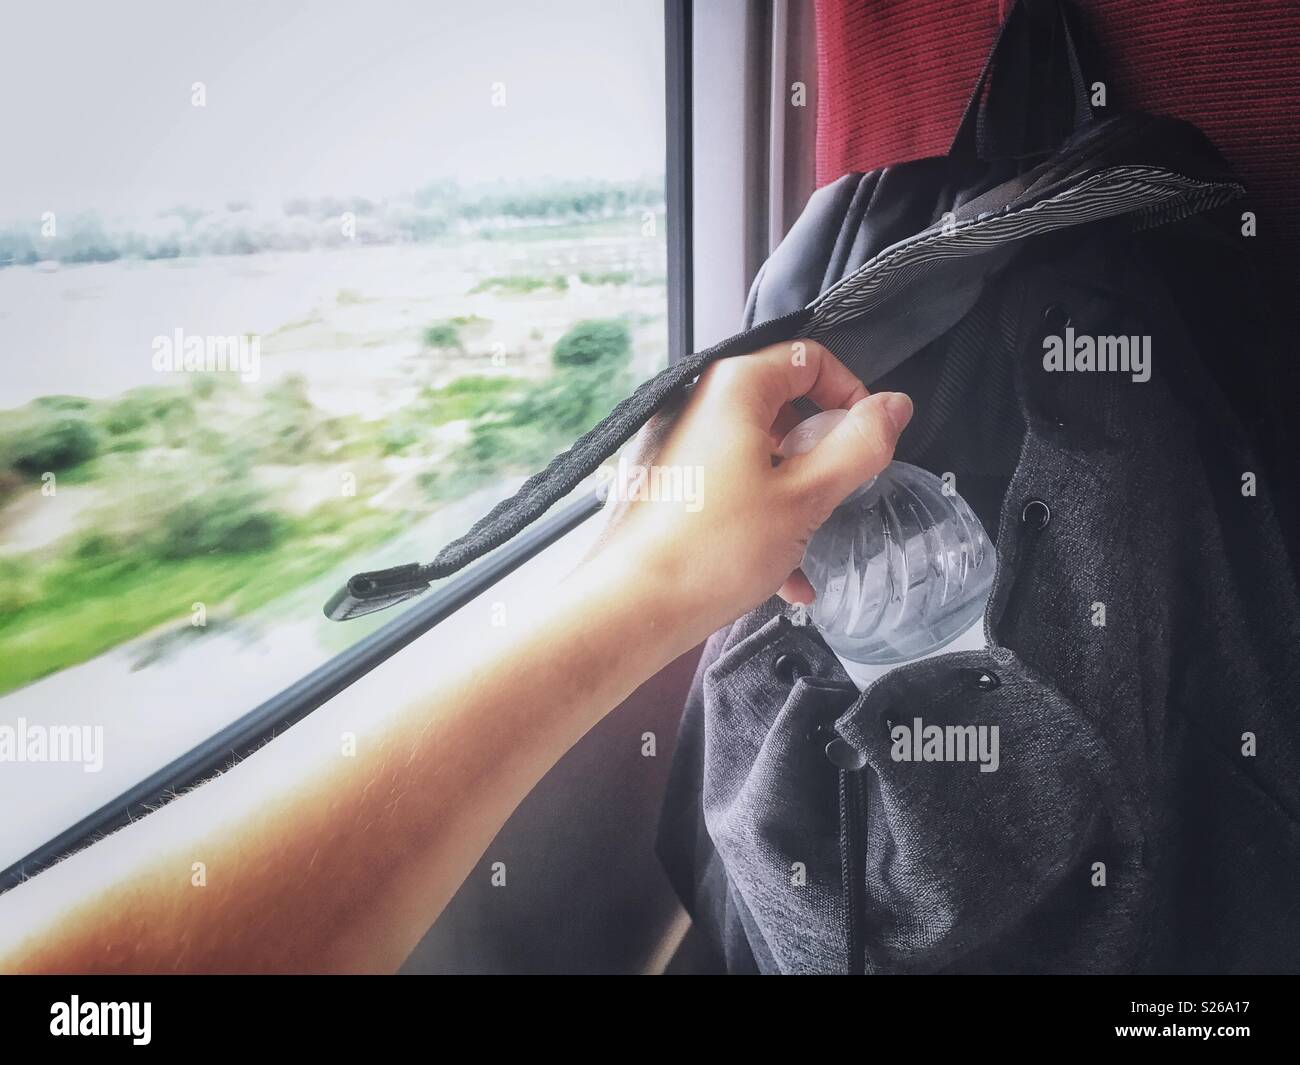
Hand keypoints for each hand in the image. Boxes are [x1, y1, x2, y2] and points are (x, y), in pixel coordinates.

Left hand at [585, 339, 912, 643]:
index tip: (867, 441)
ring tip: (807, 545)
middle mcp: (695, 405)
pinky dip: (758, 518)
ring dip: (793, 496)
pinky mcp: (663, 485)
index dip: (850, 396)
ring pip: (757, 454)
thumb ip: (859, 446)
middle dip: (820, 454)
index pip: (809, 359)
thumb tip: (893, 408)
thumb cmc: (710, 551)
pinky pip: (726, 487)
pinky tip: (781, 575)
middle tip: (838, 495)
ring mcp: (674, 446)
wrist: (629, 609)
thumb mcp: (807, 496)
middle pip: (783, 407)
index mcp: (732, 389)